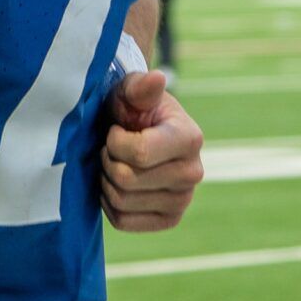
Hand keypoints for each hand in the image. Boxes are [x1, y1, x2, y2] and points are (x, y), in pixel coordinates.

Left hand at [101, 70, 204, 232]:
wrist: (137, 132)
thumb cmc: (132, 109)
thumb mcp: (132, 91)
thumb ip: (140, 87)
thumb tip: (156, 78)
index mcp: (189, 138)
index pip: (139, 153)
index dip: (114, 142)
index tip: (116, 130)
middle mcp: (193, 172)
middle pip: (127, 179)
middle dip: (108, 160)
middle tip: (112, 148)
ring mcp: (183, 200)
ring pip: (122, 202)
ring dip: (106, 181)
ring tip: (116, 163)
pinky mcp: (169, 219)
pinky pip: (123, 221)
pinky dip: (109, 204)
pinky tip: (117, 184)